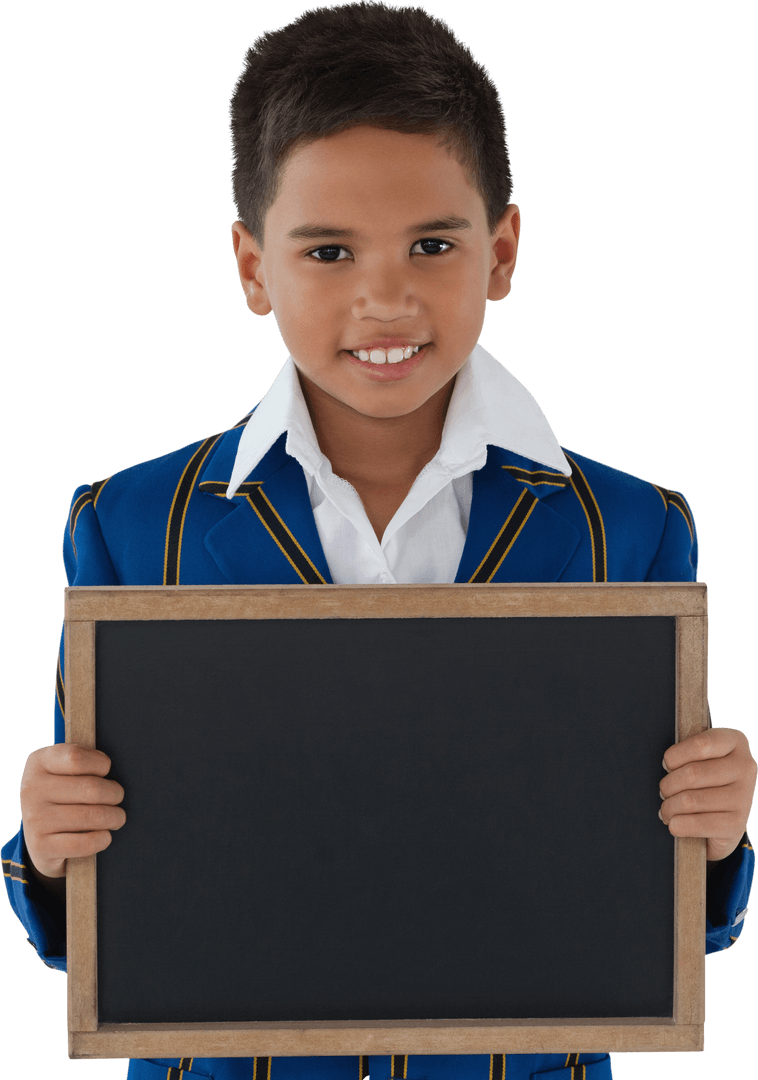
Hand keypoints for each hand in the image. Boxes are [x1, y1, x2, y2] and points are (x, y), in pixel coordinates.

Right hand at [20, 744, 125, 879]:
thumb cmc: (63, 794)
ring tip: (116, 817)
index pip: (76, 757)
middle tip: (117, 797)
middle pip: (91, 788)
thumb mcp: (64, 770)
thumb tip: (114, 767)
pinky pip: (85, 843)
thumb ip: (84, 761)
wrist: (38, 835)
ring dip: (114, 817)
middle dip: (114, 794)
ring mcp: (34, 819)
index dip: (101, 764)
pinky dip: (102, 839)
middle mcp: (32, 789)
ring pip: (92, 816)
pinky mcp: (40, 847)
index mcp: (39, 762)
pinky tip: (104, 836)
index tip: (105, 771)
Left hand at [659, 727, 756, 860]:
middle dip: (668, 785)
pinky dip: (679, 825)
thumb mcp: (700, 756)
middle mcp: (745, 767)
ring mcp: (744, 796)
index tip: (667, 765)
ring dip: (669, 807)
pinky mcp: (738, 823)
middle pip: (692, 774)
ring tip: (666, 808)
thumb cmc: (705, 777)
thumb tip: (667, 766)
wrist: (725, 812)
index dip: (675, 756)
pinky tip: (674, 823)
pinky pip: (699, 824)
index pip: (700, 744)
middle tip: (663, 792)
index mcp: (735, 742)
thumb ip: (687, 753)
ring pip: (691, 800)